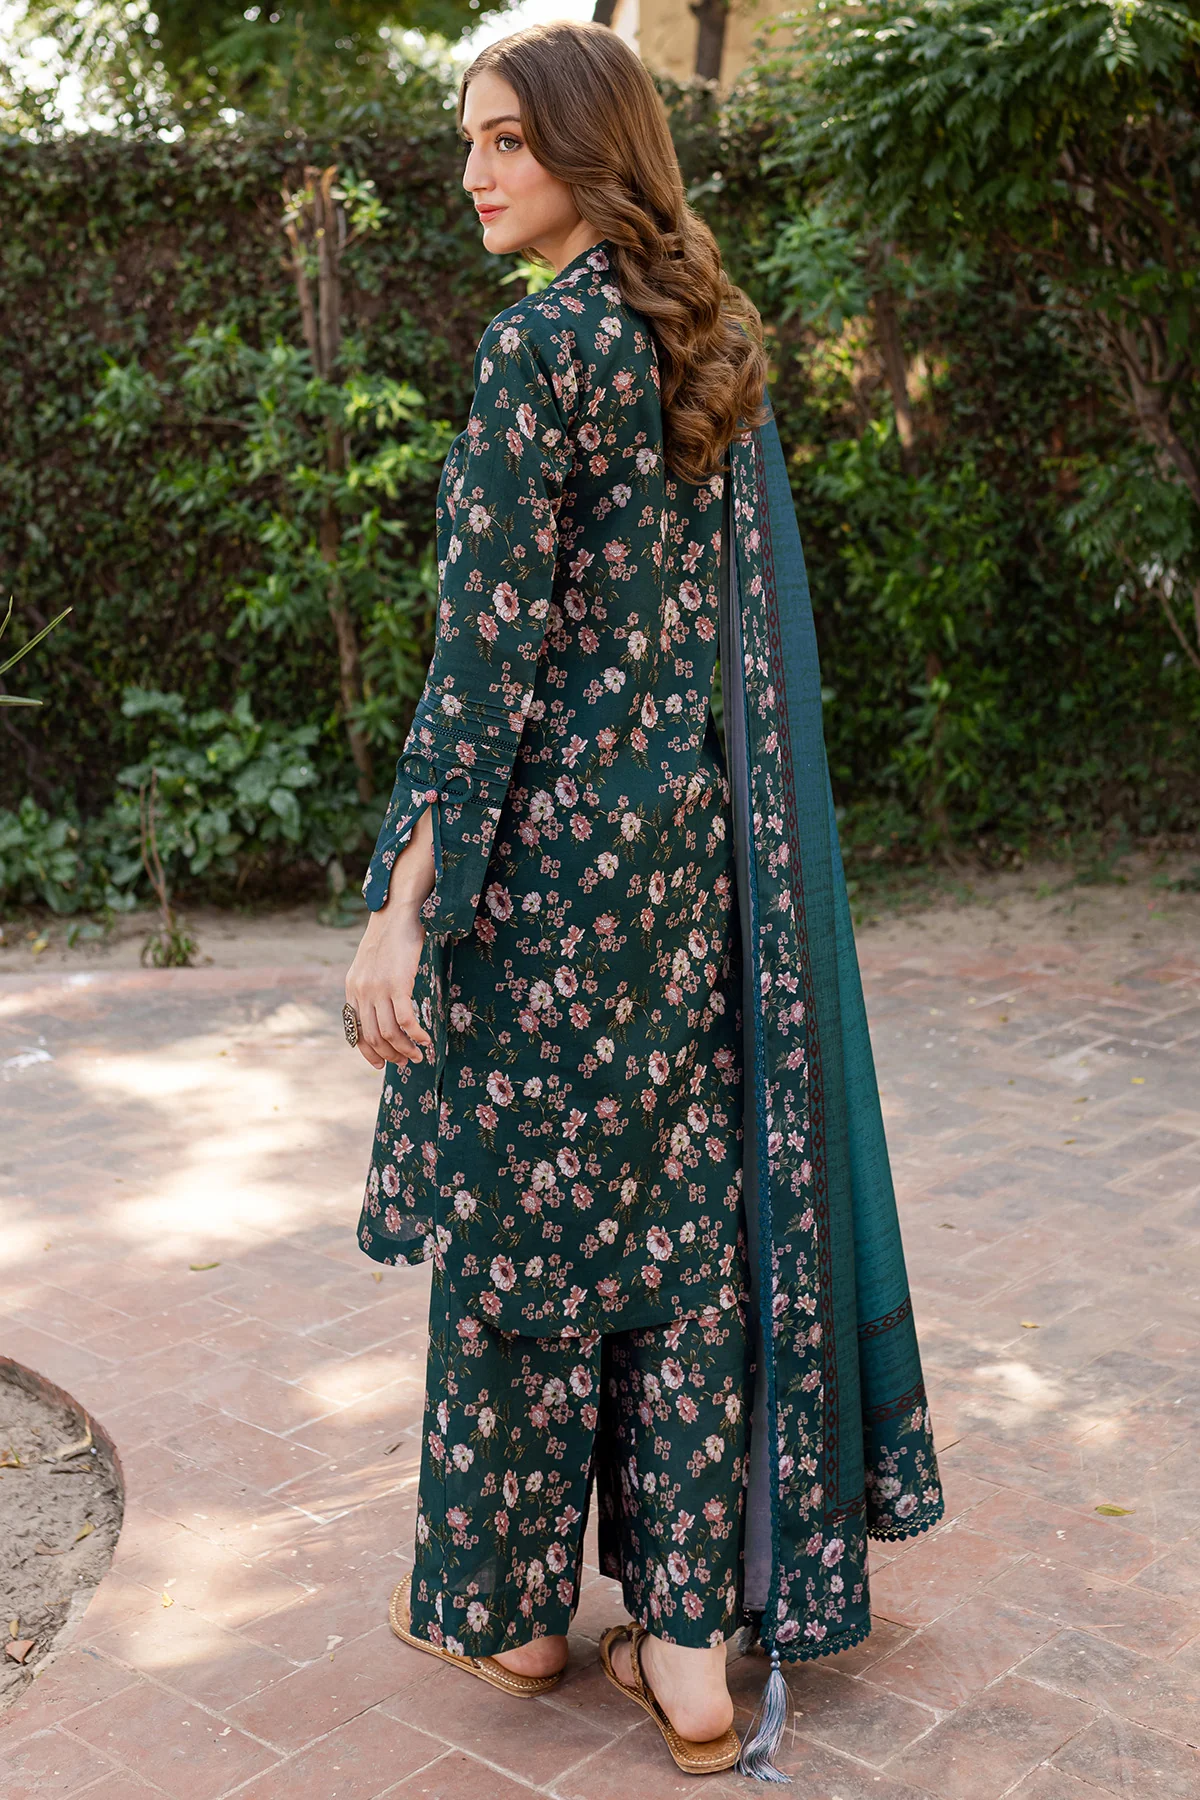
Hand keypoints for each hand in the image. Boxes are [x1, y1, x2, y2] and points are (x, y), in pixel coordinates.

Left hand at [345, 899, 433, 1071]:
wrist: (397, 913)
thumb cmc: (390, 938)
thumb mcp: (370, 965)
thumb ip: (370, 987)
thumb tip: (380, 1010)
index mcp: (352, 989)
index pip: (355, 1031)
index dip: (368, 1052)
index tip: (382, 1064)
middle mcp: (361, 991)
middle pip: (372, 1036)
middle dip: (390, 1055)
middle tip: (407, 1061)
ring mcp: (378, 988)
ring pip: (388, 1033)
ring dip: (405, 1049)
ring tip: (419, 1055)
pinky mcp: (397, 984)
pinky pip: (405, 1020)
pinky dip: (416, 1035)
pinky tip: (426, 1038)